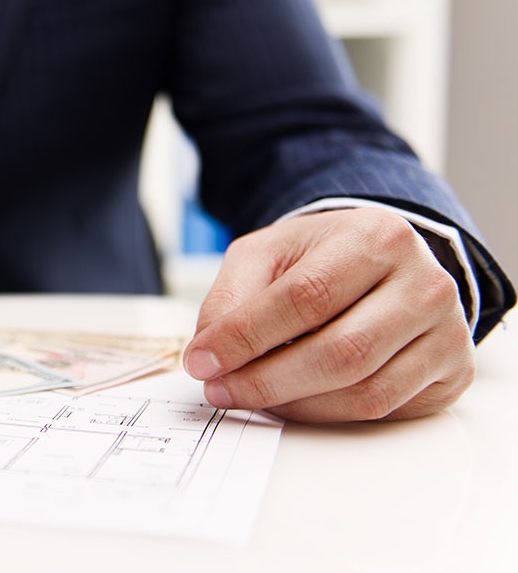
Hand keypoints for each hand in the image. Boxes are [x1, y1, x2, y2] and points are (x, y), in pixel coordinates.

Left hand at [183, 208, 473, 421]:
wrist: (381, 264)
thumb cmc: (318, 259)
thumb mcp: (266, 255)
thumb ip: (232, 296)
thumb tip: (208, 351)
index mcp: (378, 238)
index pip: (306, 297)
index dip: (247, 335)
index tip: (201, 361)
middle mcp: (425, 283)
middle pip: (340, 352)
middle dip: (266, 380)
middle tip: (219, 390)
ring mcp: (447, 331)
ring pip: (363, 390)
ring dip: (294, 405)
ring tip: (248, 395)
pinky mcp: (451, 372)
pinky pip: (383, 409)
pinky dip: (326, 414)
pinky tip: (292, 402)